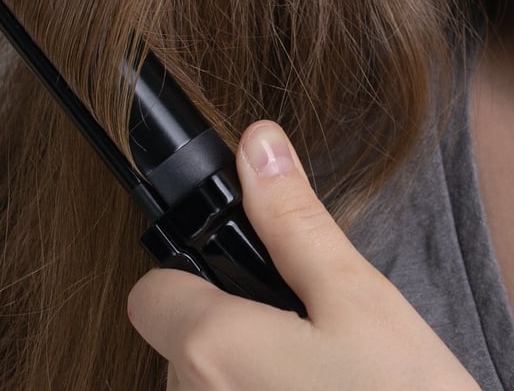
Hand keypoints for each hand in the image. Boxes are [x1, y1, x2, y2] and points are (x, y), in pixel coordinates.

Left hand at [128, 121, 478, 390]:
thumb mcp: (361, 300)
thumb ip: (295, 224)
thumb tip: (258, 146)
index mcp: (214, 348)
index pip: (151, 294)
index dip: (192, 277)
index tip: (244, 281)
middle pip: (180, 350)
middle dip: (232, 333)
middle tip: (310, 341)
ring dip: (244, 383)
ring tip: (322, 387)